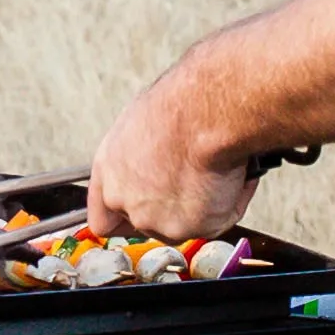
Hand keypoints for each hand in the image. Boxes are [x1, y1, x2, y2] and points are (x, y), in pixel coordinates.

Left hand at [86, 64, 263, 247]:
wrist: (206, 113)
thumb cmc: (179, 106)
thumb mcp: (145, 123)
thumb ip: (143, 155)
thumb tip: (160, 156)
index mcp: (108, 171)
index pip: (103, 217)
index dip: (125, 218)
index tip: (144, 210)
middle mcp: (124, 199)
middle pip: (145, 223)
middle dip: (170, 209)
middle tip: (192, 183)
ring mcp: (155, 219)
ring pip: (183, 225)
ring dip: (200, 206)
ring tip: (214, 171)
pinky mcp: (190, 228)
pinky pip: (217, 221)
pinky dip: (230, 202)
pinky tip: (232, 175)